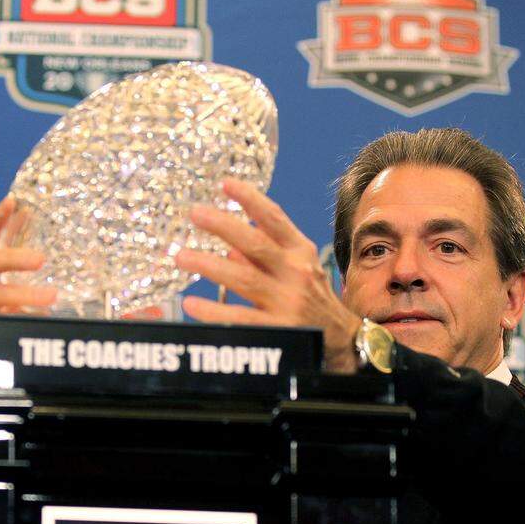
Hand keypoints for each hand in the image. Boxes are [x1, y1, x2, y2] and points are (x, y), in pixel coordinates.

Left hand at [174, 179, 359, 373]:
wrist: (343, 340)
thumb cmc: (314, 299)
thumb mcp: (299, 269)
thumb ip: (267, 255)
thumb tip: (229, 247)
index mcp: (300, 252)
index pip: (275, 219)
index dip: (250, 199)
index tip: (225, 183)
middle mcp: (296, 273)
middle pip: (255, 243)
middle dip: (223, 226)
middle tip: (195, 214)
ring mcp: (287, 302)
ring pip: (243, 278)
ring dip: (209, 265)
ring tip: (181, 257)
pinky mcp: (278, 330)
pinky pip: (240, 317)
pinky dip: (214, 310)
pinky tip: (192, 303)